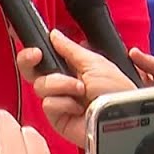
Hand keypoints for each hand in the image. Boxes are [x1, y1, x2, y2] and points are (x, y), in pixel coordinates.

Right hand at [16, 30, 153, 146]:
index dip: (32, 52)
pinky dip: (64, 103)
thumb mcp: (94, 62)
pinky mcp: (58, 119)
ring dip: (61, 84)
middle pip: (30, 71)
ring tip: (81, 90)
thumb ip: (70, 48)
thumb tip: (54, 34)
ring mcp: (59, 102)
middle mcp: (62, 84)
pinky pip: (48, 104)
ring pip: (40, 86)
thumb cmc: (117, 89)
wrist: (124, 116)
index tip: (35, 48)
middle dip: (29, 60)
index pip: (43, 58)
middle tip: (37, 55)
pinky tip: (78, 108)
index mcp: (70, 68)